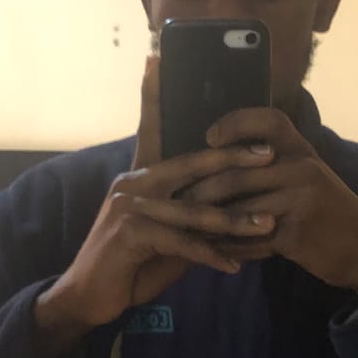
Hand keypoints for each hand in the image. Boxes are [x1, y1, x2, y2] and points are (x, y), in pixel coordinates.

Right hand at [34, 59, 278, 335]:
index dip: (154, 94)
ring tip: (268, 225)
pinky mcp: (129, 234)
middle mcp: (132, 182)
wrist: (89, 297)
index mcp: (139, 175)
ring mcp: (128, 207)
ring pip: (193, 209)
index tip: (158, 59)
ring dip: (234, 221)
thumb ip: (191, 217)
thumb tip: (229, 208)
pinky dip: (210, 256)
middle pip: (190, 163)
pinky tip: (234, 266)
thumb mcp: (166, 235)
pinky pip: (181, 243)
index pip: (151, 127)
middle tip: (268, 153)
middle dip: (233, 158)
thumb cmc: (130, 264)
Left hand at [182, 107, 357, 308]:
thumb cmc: (331, 214)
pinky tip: (211, 252)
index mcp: (303, 150)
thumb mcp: (311, 179)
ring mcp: (300, 201)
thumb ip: (275, 167)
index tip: (208, 137)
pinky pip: (250, 240)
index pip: (268, 119)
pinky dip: (228, 248)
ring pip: (236, 208)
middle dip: (199, 189)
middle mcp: (303, 168)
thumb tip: (221, 163)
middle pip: (235, 172)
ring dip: (206, 222)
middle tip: (172, 199)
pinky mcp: (296, 234)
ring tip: (181, 228)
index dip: (235, 122)